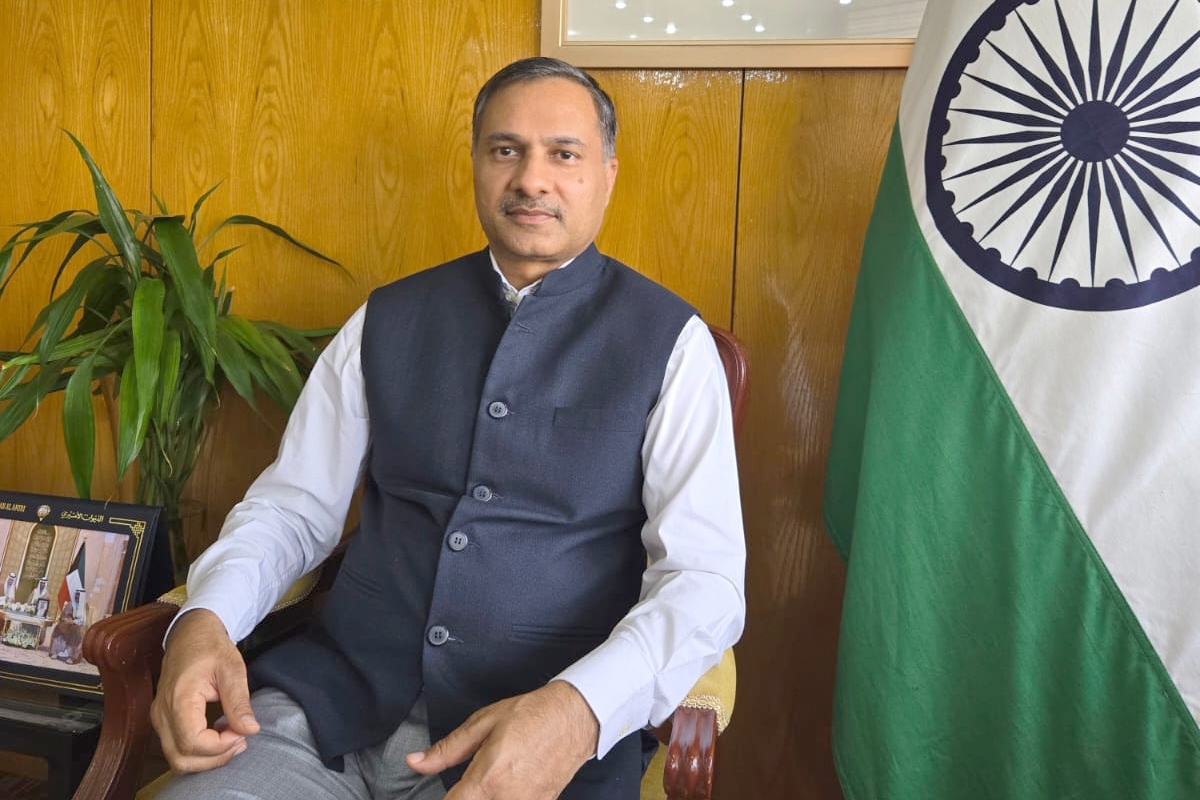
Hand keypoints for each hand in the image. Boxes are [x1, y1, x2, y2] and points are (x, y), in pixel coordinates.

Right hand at [150, 608, 259, 772]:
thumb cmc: (210, 647)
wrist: (190, 633)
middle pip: (181, 758)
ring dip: (207, 758)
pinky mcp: (163, 720)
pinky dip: (199, 751)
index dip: (220, 746)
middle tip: (240, 740)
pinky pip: (176, 748)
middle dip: (214, 758)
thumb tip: (250, 730)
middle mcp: (162, 713)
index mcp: (178, 699)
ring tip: (232, 738)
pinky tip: (219, 734)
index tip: (241, 732)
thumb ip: (239, 702)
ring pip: (177, 758)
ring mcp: (159, 718)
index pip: (192, 743)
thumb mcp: (232, 669)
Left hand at [406, 680, 599, 798]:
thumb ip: (446, 750)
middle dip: (464, 798)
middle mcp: (508, 798)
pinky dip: (504, 798)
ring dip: (485, 798)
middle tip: (469, 783)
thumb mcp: (483, 723)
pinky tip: (504, 786)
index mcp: (487, 778)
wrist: (575, 716)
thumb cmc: (532, 715)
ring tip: (490, 782)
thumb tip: (415, 762)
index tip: (445, 794)